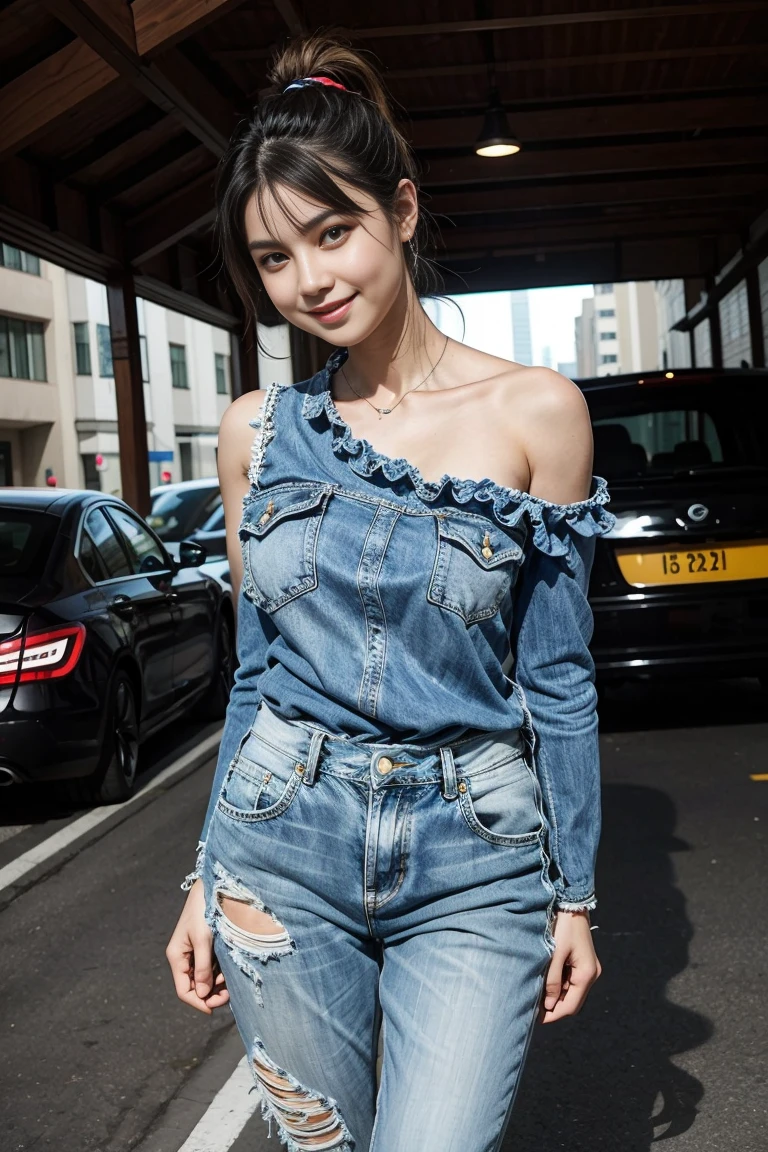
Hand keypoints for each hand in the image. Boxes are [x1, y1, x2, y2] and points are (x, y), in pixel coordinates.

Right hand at [166, 878, 229, 1014]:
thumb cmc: (204, 912)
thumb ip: (202, 967)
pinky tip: (229, 973)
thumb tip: (203, 994)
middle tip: (228, 997)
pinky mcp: (205, 949)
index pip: (184, 990)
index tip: (213, 1009)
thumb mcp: (203, 939)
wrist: (212, 889)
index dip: (198, 1002)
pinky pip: (211, 969)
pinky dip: (220, 974)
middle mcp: (183, 958)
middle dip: (210, 995)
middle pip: (194, 987)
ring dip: (217, 985)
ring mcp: (194, 954)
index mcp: (177, 957)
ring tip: (230, 983)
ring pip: (204, 980)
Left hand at [538, 908, 601, 1023]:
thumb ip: (552, 981)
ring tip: (536, 994)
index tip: (535, 1019)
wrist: (571, 904)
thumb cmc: (563, 926)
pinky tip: (545, 981)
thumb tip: (549, 1005)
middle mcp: (591, 974)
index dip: (553, 1015)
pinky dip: (559, 985)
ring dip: (555, 996)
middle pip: (572, 1001)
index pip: (570, 1006)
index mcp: (586, 974)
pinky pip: (571, 980)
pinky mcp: (583, 962)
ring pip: (571, 992)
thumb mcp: (554, 954)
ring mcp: (588, 968)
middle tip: (533, 1009)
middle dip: (554, 1007)